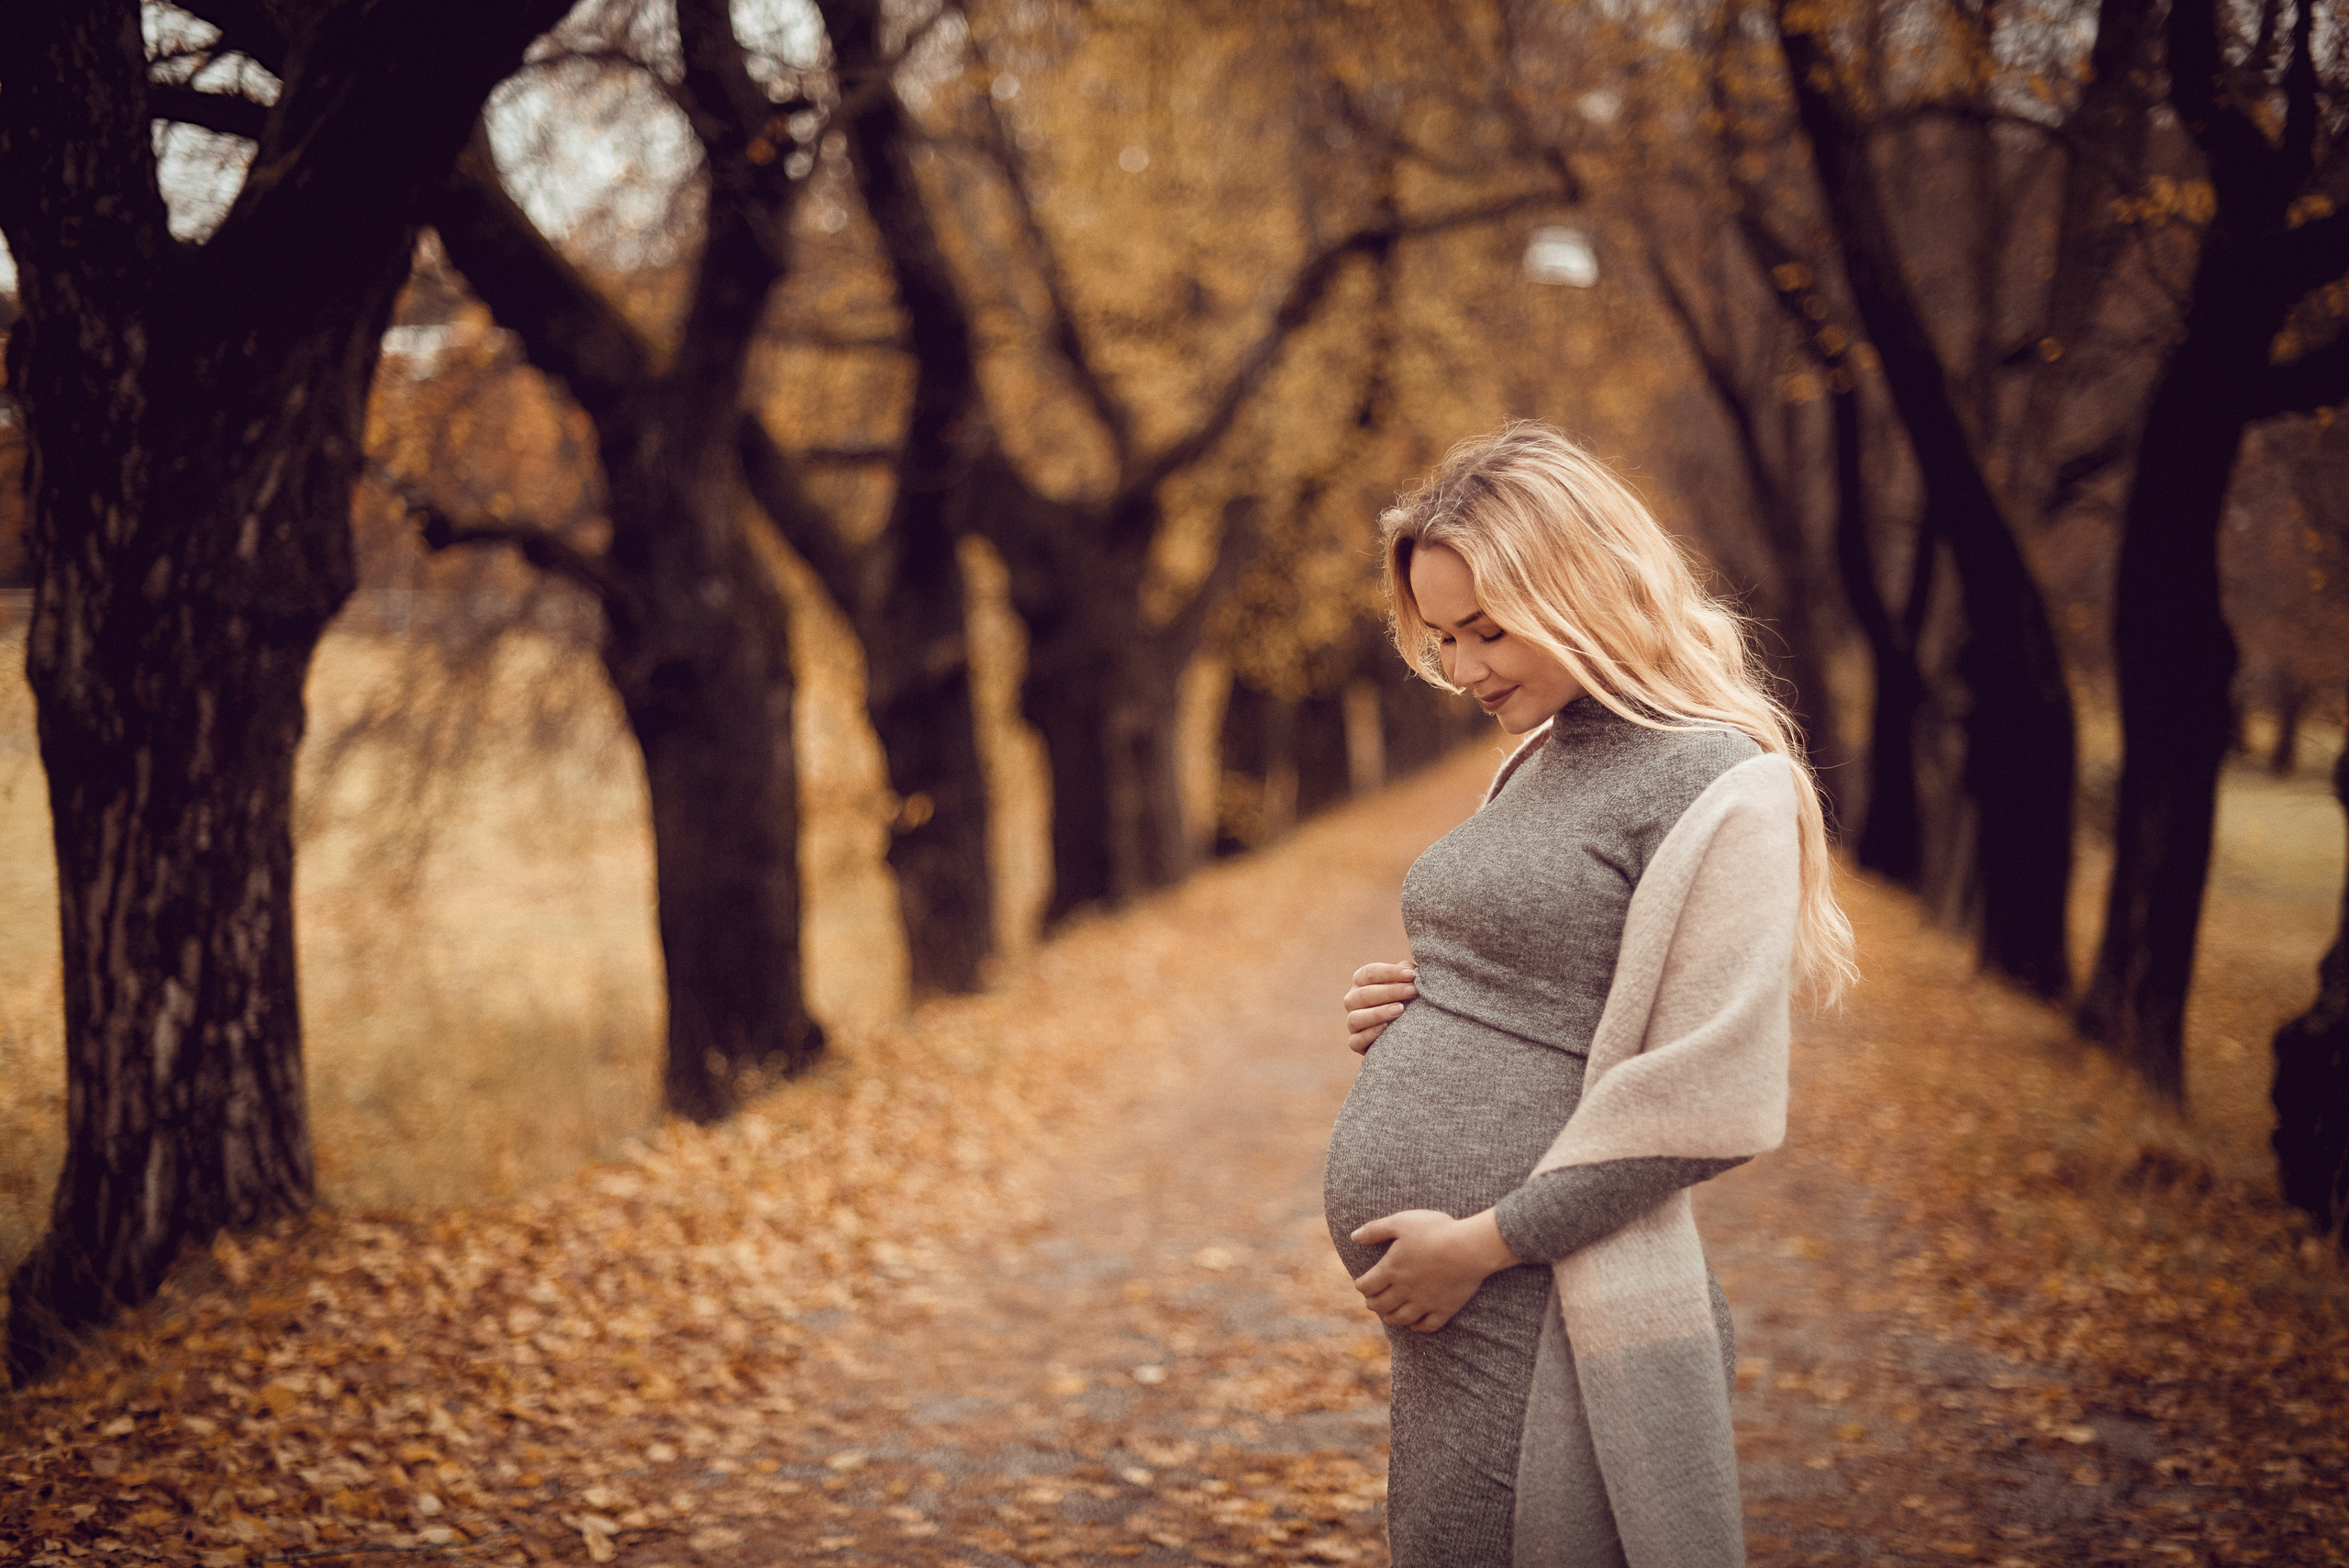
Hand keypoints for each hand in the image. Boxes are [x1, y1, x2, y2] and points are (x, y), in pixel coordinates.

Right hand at [1343, 960, 1417, 1053]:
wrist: (1405, 1031)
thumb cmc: (1406, 999)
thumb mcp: (1407, 983)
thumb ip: (1408, 973)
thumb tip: (1412, 970)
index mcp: (1361, 981)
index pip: (1370, 973)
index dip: (1391, 972)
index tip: (1412, 975)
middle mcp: (1352, 1000)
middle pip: (1364, 994)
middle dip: (1390, 991)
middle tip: (1413, 991)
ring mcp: (1352, 1022)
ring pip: (1356, 1017)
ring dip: (1378, 1013)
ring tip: (1401, 1009)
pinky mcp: (1356, 1043)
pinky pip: (1355, 1040)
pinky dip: (1369, 1034)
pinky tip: (1385, 1028)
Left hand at [1348, 1209, 1519, 1332]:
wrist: (1469, 1248)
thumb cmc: (1435, 1231)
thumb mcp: (1402, 1222)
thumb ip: (1376, 1230)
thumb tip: (1354, 1236)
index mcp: (1391, 1270)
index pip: (1367, 1285)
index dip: (1362, 1285)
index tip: (1362, 1284)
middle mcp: (1404, 1290)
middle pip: (1381, 1305)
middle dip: (1373, 1303)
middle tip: (1372, 1301)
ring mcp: (1424, 1303)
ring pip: (1401, 1318)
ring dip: (1391, 1317)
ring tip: (1388, 1315)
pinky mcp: (1444, 1309)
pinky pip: (1427, 1326)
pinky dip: (1418, 1327)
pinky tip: (1415, 1324)